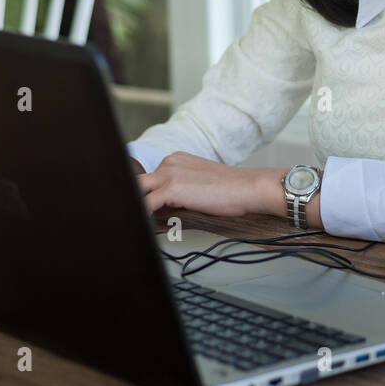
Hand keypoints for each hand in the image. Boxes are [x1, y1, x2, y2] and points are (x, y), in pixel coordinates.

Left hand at [138, 151, 281, 217]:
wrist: (247, 188)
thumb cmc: (231, 189)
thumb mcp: (199, 181)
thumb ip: (178, 188)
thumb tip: (160, 209)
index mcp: (175, 158)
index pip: (148, 178)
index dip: (145, 196)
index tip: (146, 210)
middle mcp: (169, 162)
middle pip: (138, 184)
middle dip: (136, 201)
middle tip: (137, 218)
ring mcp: (168, 174)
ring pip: (137, 193)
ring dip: (138, 209)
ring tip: (140, 224)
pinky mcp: (170, 188)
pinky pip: (145, 205)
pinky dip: (143, 217)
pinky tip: (146, 226)